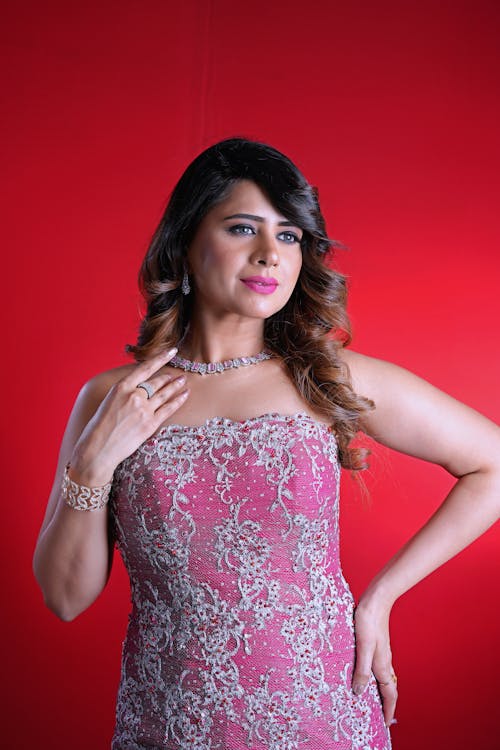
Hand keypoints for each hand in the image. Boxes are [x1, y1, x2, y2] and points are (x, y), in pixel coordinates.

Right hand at [69, 348, 188, 484]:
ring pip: (165, 394)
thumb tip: (138, 390)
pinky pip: (168, 409)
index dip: (160, 358)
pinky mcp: (150, 424)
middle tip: (177, 374)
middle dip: (168, 378)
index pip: (145, 368)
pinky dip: (178, 400)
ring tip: (183, 381)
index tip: (171, 351)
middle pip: (156, 382)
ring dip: (176, 386)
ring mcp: (144, 410)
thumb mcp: (108, 402)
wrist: (97, 450)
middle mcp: (134, 396)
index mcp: (120, 387)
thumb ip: (124, 394)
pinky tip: (185, 395)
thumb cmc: (98, 428)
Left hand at [352, 596, 397, 728]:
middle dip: (387, 704)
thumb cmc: (368, 620)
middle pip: (389, 688)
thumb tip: (359, 691)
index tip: (388, 724)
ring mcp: (382, 653)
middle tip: (382, 717)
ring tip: (375, 701)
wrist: (376, 599)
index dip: (389, 710)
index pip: (389, 693)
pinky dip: (377, 678)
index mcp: (382, 664)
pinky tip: (368, 674)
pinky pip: (380, 668)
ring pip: (384, 678)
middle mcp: (384, 661)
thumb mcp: (363, 646)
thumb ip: (361, 669)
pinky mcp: (377, 645)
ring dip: (382, 692)